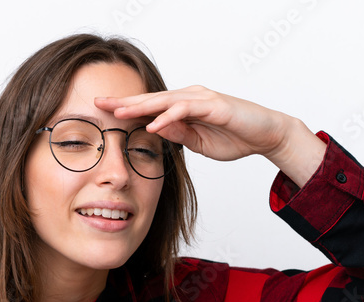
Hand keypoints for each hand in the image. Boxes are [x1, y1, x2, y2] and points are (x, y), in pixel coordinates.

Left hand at [96, 85, 326, 186]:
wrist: (266, 134)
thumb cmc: (234, 137)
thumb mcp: (198, 142)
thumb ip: (178, 135)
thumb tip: (155, 131)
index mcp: (183, 107)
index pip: (148, 107)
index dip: (125, 109)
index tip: (101, 113)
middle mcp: (188, 97)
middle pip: (150, 98)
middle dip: (123, 102)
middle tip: (97, 103)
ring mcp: (201, 98)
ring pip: (164, 100)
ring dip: (140, 106)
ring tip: (118, 112)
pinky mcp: (214, 104)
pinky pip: (186, 109)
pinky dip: (168, 117)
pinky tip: (153, 125)